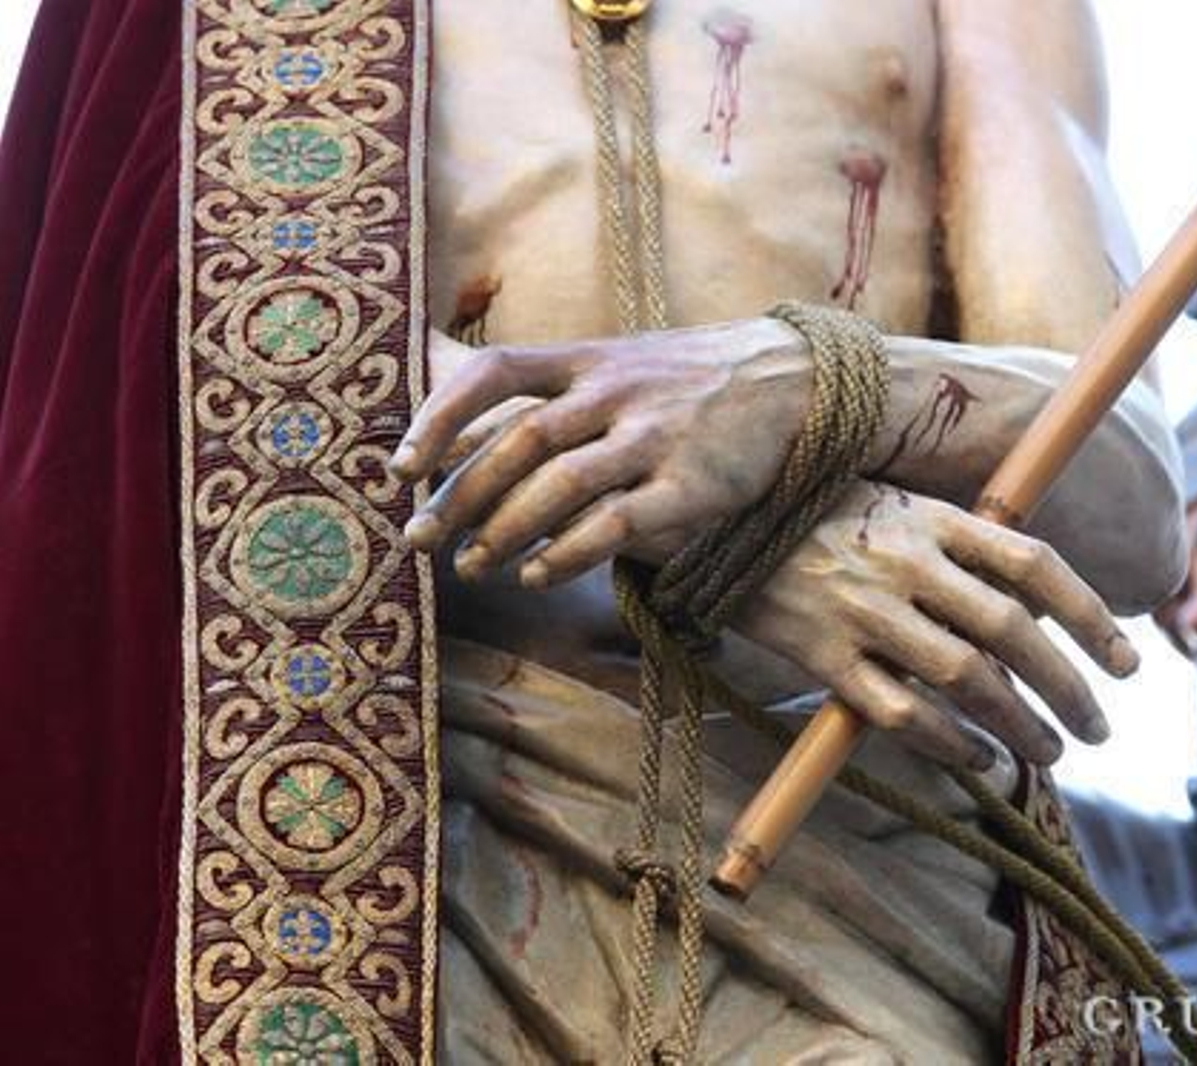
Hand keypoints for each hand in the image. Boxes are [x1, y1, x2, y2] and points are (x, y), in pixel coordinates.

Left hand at [392, 320, 810, 584]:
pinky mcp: (694, 483)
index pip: (494, 373)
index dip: (438, 418)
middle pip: (518, 442)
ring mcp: (656, 436)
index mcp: (588, 358)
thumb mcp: (620, 361)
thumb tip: (469, 433)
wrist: (795, 377)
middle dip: (458, 496)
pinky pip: (618, 523)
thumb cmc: (689, 380)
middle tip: (419, 540)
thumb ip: (556, 390)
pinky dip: (570, 553)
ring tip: (472, 567)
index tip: (399, 468)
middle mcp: (615, 391)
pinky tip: (538, 576)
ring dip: (505, 532)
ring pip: (561, 485)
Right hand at [731, 481, 1138, 767]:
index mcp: (932, 518)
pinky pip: (902, 713)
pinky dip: (952, 744)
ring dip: (1022, 724)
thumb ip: (958, 543)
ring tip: (1051, 751)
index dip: (1091, 615)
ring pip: (966, 679)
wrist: (717, 522)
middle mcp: (906, 562)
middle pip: (1012, 631)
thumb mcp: (894, 505)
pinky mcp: (823, 656)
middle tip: (1097, 727)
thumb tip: (1035, 593)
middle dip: (1069, 686)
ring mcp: (864, 611)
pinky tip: (980, 760)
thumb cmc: (817, 516)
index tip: (1127, 663)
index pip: (1034, 564)